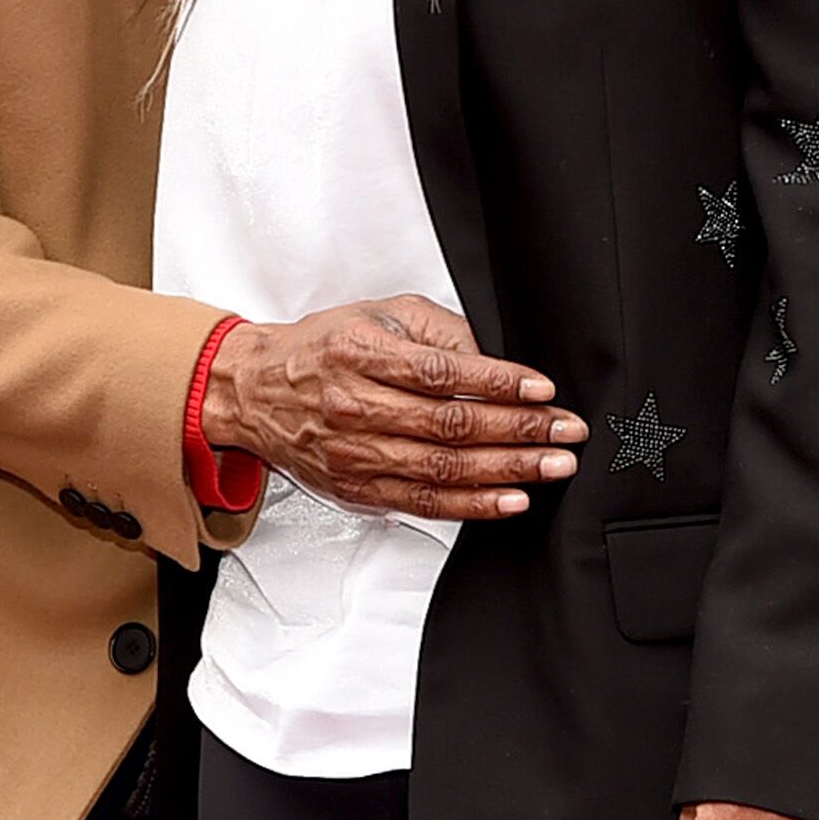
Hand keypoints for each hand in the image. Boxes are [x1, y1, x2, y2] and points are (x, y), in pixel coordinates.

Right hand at [200, 296, 586, 520]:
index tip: (542, 389)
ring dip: (506, 470)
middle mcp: (354, 405)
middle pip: (448, 425)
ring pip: (442, 469)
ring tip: (551, 466)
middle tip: (565, 432)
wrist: (253, 391)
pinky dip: (472, 505)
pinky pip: (424, 502)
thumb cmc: (319, 349)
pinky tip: (509, 500)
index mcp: (358, 353)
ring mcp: (354, 453)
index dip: (497, 382)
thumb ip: (436, 330)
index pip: (439, 372)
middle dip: (518, 430)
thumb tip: (493, 359)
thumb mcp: (375, 314)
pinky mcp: (357, 488)